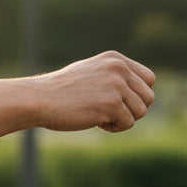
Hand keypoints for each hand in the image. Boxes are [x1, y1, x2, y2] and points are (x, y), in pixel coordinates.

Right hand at [33, 51, 155, 132]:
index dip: (136, 95)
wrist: (38, 99)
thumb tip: (140, 91)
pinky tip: (95, 122)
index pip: (148, 79)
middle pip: (148, 97)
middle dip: (131, 109)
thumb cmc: (60, 91)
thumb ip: (114, 76)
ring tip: (100, 117)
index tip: (116, 102)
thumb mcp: (90, 73)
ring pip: (141, 112)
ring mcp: (116, 85)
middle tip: (108, 113)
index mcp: (115, 59)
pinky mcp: (111, 104)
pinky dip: (113, 128)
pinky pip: (128, 123)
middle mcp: (119, 68)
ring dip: (123, 119)